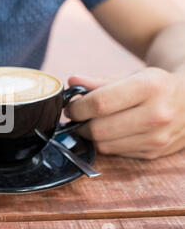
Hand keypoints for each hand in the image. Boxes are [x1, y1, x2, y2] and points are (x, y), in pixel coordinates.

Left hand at [66, 67, 184, 158]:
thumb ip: (99, 81)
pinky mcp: (154, 153)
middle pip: (99, 129)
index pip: (100, 103)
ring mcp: (157, 137)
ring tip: (93, 122)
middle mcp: (157, 114)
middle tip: (78, 116)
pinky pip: (116, 153)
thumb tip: (72, 81)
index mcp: (150, 87)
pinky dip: (106, 143)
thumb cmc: (155, 86)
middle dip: (80, 123)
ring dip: (91, 135)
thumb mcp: (131, 75)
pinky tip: (111, 131)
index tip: (72, 106)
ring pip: (104, 145)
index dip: (78, 107)